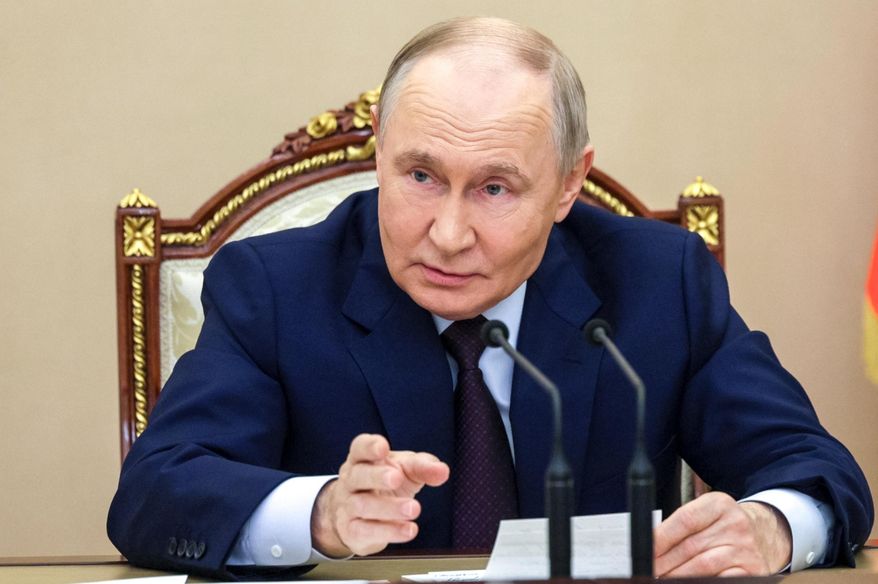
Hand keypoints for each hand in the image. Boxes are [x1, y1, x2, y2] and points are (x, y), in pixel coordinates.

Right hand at [310, 433, 449, 556]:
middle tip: (397, 478)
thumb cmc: (385, 484)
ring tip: (414, 508)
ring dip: (389, 507)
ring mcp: (348, 506)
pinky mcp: (352, 531)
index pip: (360, 447)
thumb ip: (424, 467)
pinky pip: (366, 531)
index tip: (383, 447)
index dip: (369, 446)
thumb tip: (442, 471)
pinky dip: (389, 531)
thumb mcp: (406, 470)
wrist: (361, 517)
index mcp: (362, 459)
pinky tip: (409, 530)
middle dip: (377, 476)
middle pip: (358, 475)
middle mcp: (351, 480)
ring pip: (363, 505)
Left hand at [654, 491, 791, 576]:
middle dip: (665, 562)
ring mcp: (746, 548)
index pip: (685, 520)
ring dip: (679, 575)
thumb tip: (652, 548)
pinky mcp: (754, 570)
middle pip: (691, 546)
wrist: (765, 535)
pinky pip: (722, 580)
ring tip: (664, 578)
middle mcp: (735, 524)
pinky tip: (691, 582)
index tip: (646, 551)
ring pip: (703, 566)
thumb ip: (680, 526)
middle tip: (651, 570)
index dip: (662, 538)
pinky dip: (703, 583)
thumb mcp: (705, 515)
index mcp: (719, 504)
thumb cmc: (724, 526)